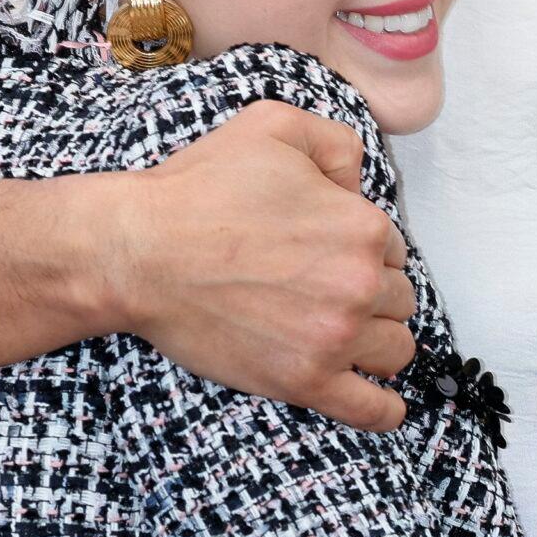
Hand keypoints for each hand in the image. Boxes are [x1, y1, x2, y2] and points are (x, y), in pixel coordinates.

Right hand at [106, 102, 416, 428]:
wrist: (138, 252)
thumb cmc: (200, 189)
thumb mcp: (274, 125)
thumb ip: (336, 143)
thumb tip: (357, 186)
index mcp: (362, 227)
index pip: (392, 250)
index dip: (362, 250)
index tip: (325, 252)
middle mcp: (359, 285)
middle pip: (398, 300)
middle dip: (370, 294)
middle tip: (320, 288)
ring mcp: (334, 338)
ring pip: (393, 350)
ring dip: (376, 342)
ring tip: (341, 333)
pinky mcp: (303, 382)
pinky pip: (371, 410)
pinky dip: (384, 411)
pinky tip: (383, 404)